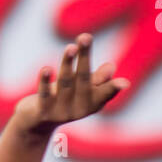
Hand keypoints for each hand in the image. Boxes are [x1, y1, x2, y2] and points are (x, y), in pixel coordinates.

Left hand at [14, 32, 128, 136]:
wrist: (36, 124)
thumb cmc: (63, 101)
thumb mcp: (81, 90)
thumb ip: (96, 79)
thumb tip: (111, 67)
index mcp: (93, 103)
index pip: (105, 92)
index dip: (113, 88)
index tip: (124, 83)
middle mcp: (78, 109)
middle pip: (83, 79)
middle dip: (84, 57)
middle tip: (85, 37)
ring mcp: (60, 111)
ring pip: (64, 83)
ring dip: (67, 63)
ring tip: (70, 47)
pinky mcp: (42, 111)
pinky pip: (44, 93)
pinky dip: (44, 81)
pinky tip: (45, 68)